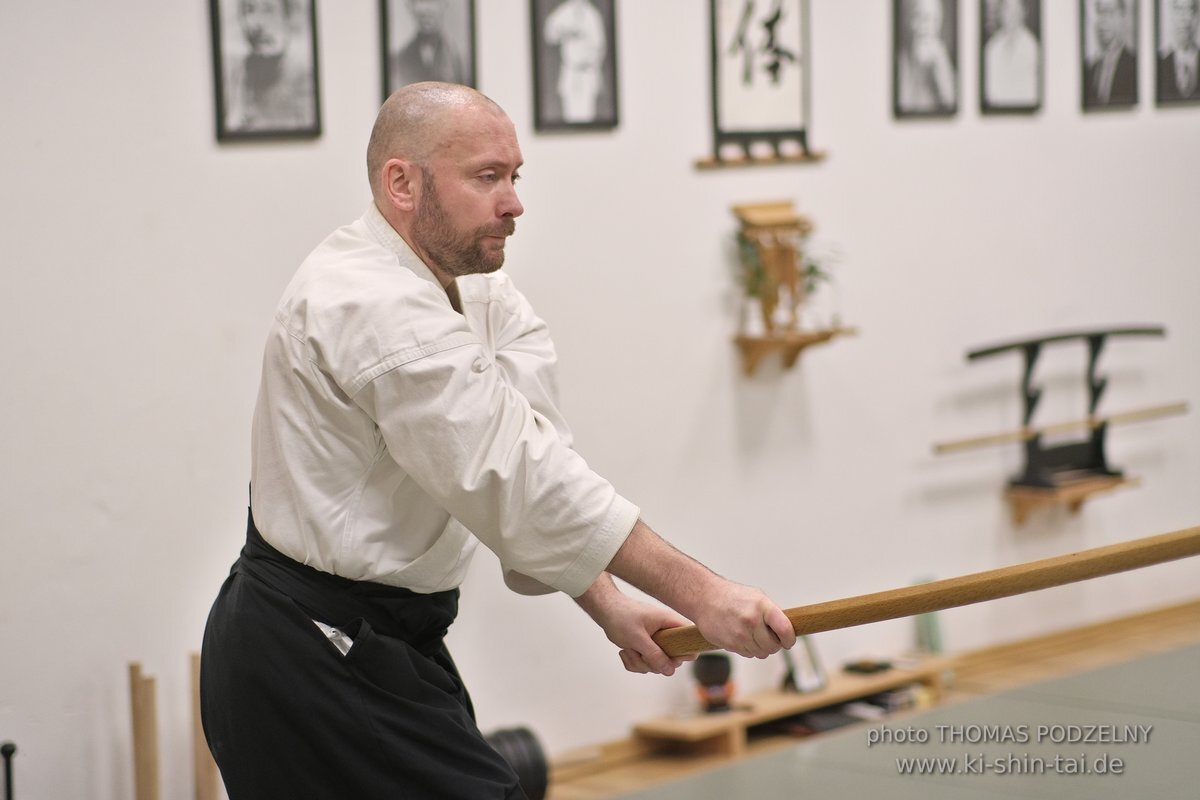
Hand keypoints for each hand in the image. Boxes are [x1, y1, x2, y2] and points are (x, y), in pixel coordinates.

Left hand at [577, 575, 695, 674]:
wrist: (605, 610)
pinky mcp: (646, 648)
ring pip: (656, 664)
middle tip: (640, 654)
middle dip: (653, 662)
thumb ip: (654, 654)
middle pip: (672, 659)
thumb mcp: (637, 638)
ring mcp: (656, 641)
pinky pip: (645, 664)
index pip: (690, 639)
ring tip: (628, 649)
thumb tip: (670, 671)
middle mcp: (666, 633)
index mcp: (669, 623)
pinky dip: (633, 661)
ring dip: (639, 662)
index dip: (685, 652)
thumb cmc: (620, 617)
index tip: (670, 657)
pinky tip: (625, 650)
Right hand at [691, 580, 796, 658]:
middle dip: (774, 644)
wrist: (705, 598)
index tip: (789, 641)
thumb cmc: (732, 596)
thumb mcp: (756, 597)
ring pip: (761, 653)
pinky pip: (748, 654)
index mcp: (762, 606)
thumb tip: (787, 631)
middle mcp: (752, 621)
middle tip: (770, 637)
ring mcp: (741, 634)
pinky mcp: (731, 644)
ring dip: (761, 648)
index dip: (790, 639)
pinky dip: (749, 649)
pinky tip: (742, 636)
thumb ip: (772, 614)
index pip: (785, 629)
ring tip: (753, 635)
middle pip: (774, 646)